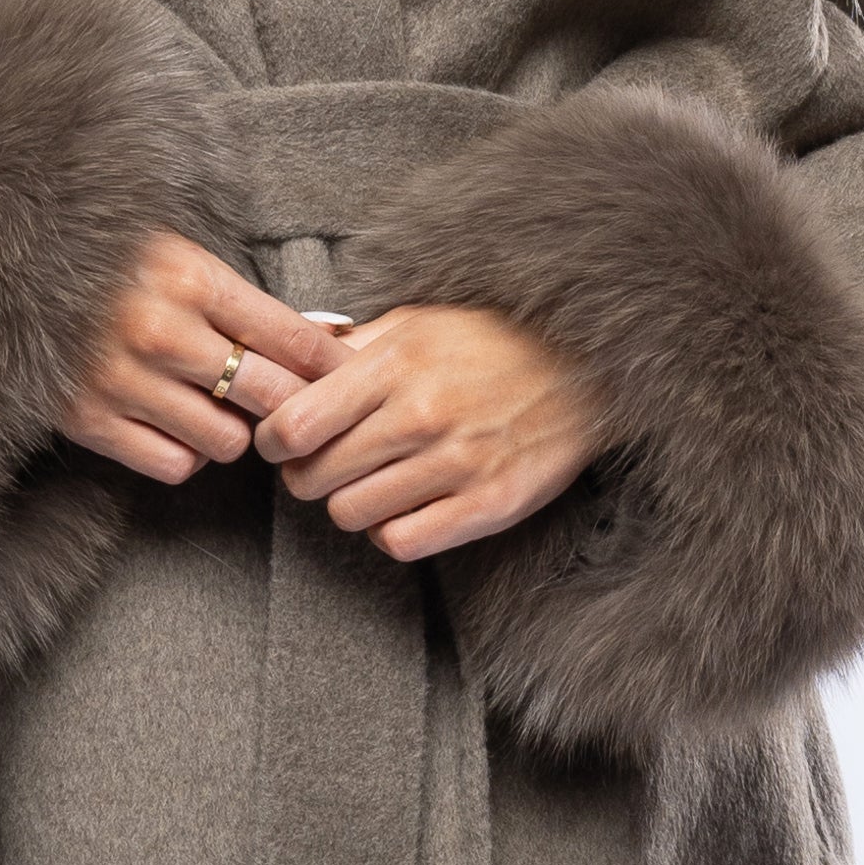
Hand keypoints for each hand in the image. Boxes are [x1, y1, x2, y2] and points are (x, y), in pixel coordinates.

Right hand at [61, 235, 345, 482]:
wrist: (3, 270)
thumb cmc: (103, 261)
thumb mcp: (175, 254)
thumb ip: (239, 299)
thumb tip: (325, 342)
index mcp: (190, 278)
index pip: (291, 339)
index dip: (332, 368)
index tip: (350, 381)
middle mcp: (160, 330)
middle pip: (270, 397)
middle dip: (291, 408)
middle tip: (292, 409)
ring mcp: (123, 379)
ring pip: (226, 443)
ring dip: (230, 432)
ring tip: (215, 409)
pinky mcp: (90, 419)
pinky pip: (175, 466)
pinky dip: (185, 455)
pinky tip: (175, 427)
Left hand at [256, 303, 603, 560]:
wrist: (590, 366)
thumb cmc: (495, 340)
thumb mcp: (420, 322)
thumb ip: (354, 344)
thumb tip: (290, 356)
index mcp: (397, 363)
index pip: (293, 426)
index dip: (274, 440)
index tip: (281, 441)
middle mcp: (422, 414)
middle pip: (314, 477)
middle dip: (307, 475)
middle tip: (324, 465)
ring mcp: (458, 463)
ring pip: (350, 514)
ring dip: (349, 504)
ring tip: (370, 484)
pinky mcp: (489, 505)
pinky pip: (401, 542)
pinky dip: (392, 531)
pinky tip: (405, 508)